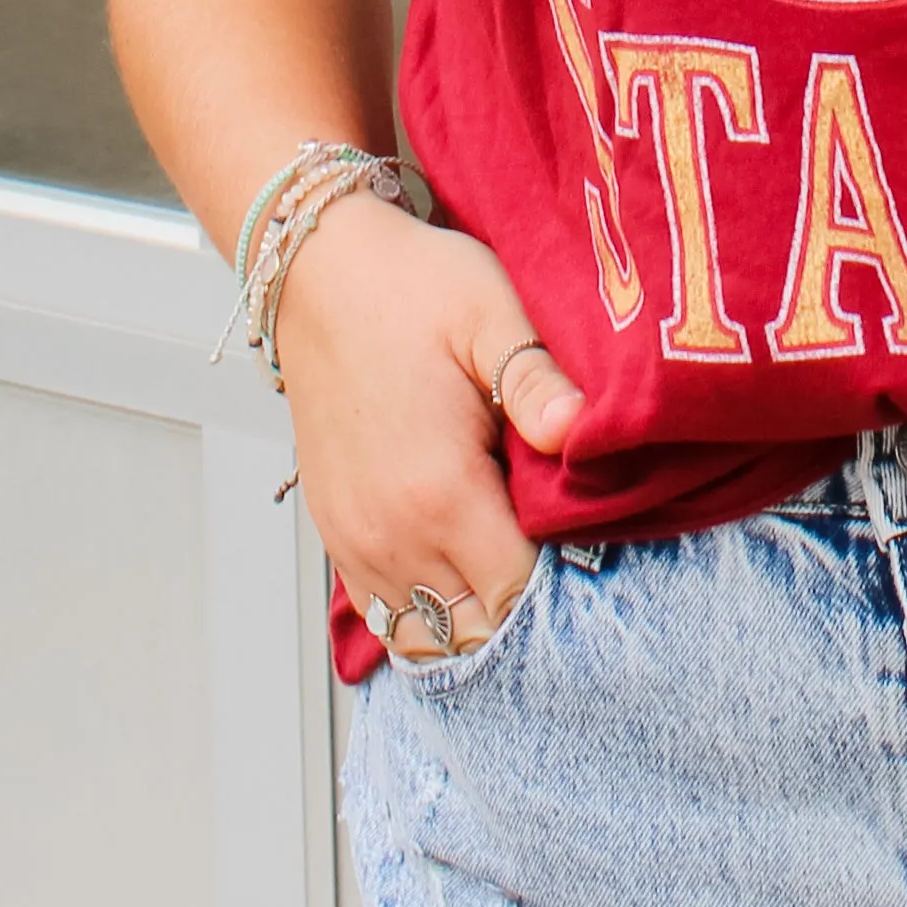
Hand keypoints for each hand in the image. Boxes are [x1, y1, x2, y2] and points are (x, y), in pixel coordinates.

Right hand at [272, 192, 582, 653]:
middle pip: (476, 628)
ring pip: (428, 635)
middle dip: (523, 604)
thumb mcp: (490, 314)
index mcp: (439, 492)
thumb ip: (538, 382)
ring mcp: (356, 540)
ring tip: (512, 557)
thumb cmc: (410, 287)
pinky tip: (461, 565)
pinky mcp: (335, 532)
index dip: (562, 580)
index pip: (516, 594)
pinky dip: (427, 608)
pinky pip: (385, 612)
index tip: (587, 542)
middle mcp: (391, 535)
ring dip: (475, 613)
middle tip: (559, 551)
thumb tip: (583, 433)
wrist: (320, 271)